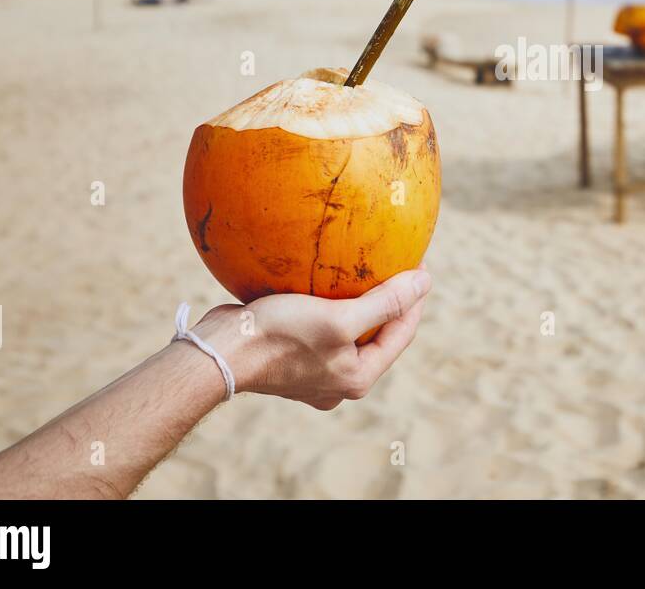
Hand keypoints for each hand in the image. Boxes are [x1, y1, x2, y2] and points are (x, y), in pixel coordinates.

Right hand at [192, 268, 430, 409]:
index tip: (420, 264)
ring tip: (364, 268)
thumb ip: (385, 302)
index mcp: (357, 378)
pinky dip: (327, 303)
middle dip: (389, 301)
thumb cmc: (280, 335)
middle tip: (396, 263)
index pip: (401, 333)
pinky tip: (323, 277)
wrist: (218, 353)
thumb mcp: (340, 318)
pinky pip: (320, 326)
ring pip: (348, 331)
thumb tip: (425, 283)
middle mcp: (338, 381)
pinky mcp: (291, 356)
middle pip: (377, 334)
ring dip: (358, 301)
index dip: (414, 298)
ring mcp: (313, 372)